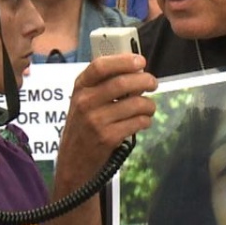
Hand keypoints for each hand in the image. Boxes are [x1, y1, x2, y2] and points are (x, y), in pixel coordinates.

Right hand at [55, 54, 155, 189]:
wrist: (72, 163)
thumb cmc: (82, 128)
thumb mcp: (83, 102)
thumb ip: (102, 86)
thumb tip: (135, 71)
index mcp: (80, 88)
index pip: (100, 66)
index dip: (124, 61)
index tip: (140, 61)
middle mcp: (85, 102)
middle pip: (122, 83)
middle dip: (144, 80)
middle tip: (152, 83)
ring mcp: (96, 121)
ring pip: (135, 104)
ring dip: (149, 104)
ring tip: (149, 107)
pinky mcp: (108, 138)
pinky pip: (137, 122)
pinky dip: (146, 120)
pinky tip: (143, 122)